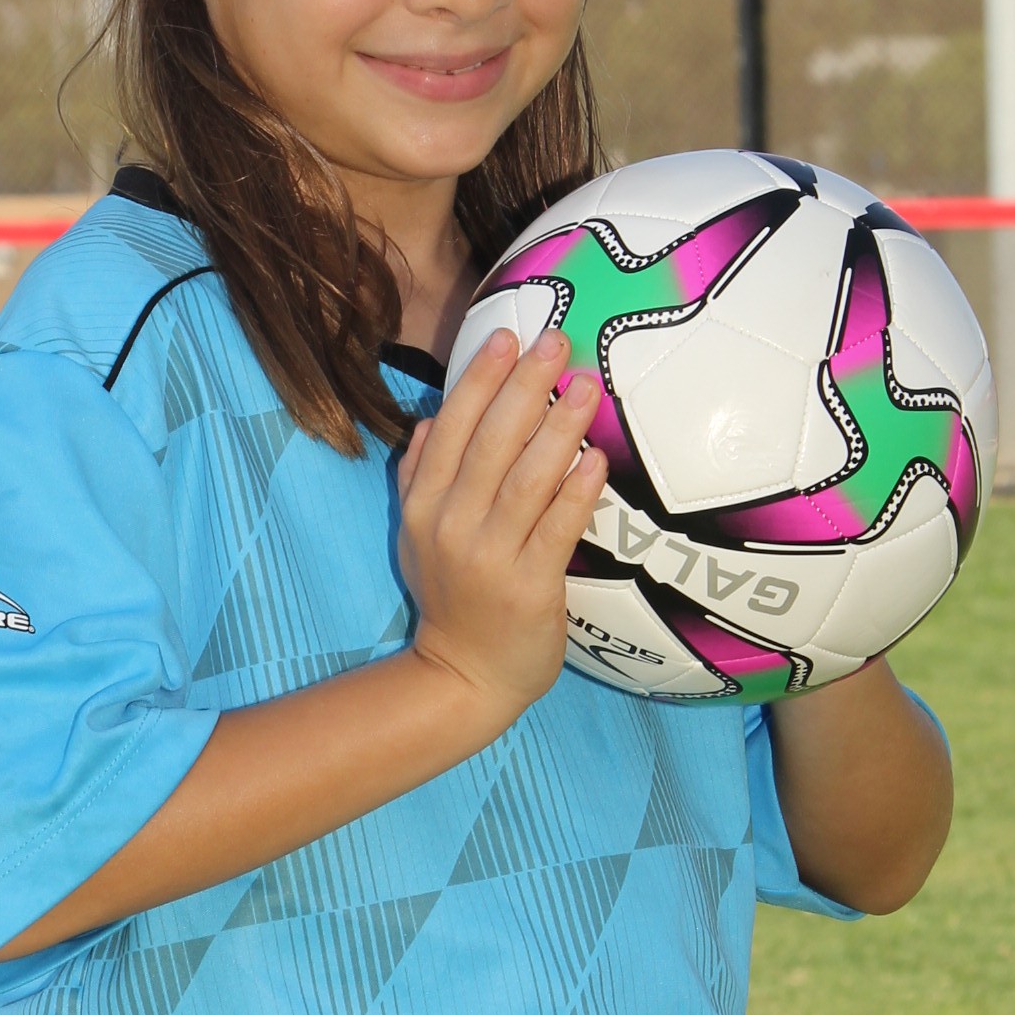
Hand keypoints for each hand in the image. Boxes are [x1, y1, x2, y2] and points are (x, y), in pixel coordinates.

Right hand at [395, 326, 606, 727]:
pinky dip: (578, 489)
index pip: (452, 428)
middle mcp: (452, 524)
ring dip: (558, 427)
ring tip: (585, 386)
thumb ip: (418, 477)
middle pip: (491, 442)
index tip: (507, 337)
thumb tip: (430, 420)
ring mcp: (490, 556)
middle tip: (556, 342)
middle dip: (525, 387)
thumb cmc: (452, 598)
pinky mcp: (530, 586)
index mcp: (425, 505)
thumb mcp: (418, 536)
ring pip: (528, 478)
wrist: (465, 676)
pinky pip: (558, 526)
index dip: (480, 380)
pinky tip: (597, 456)